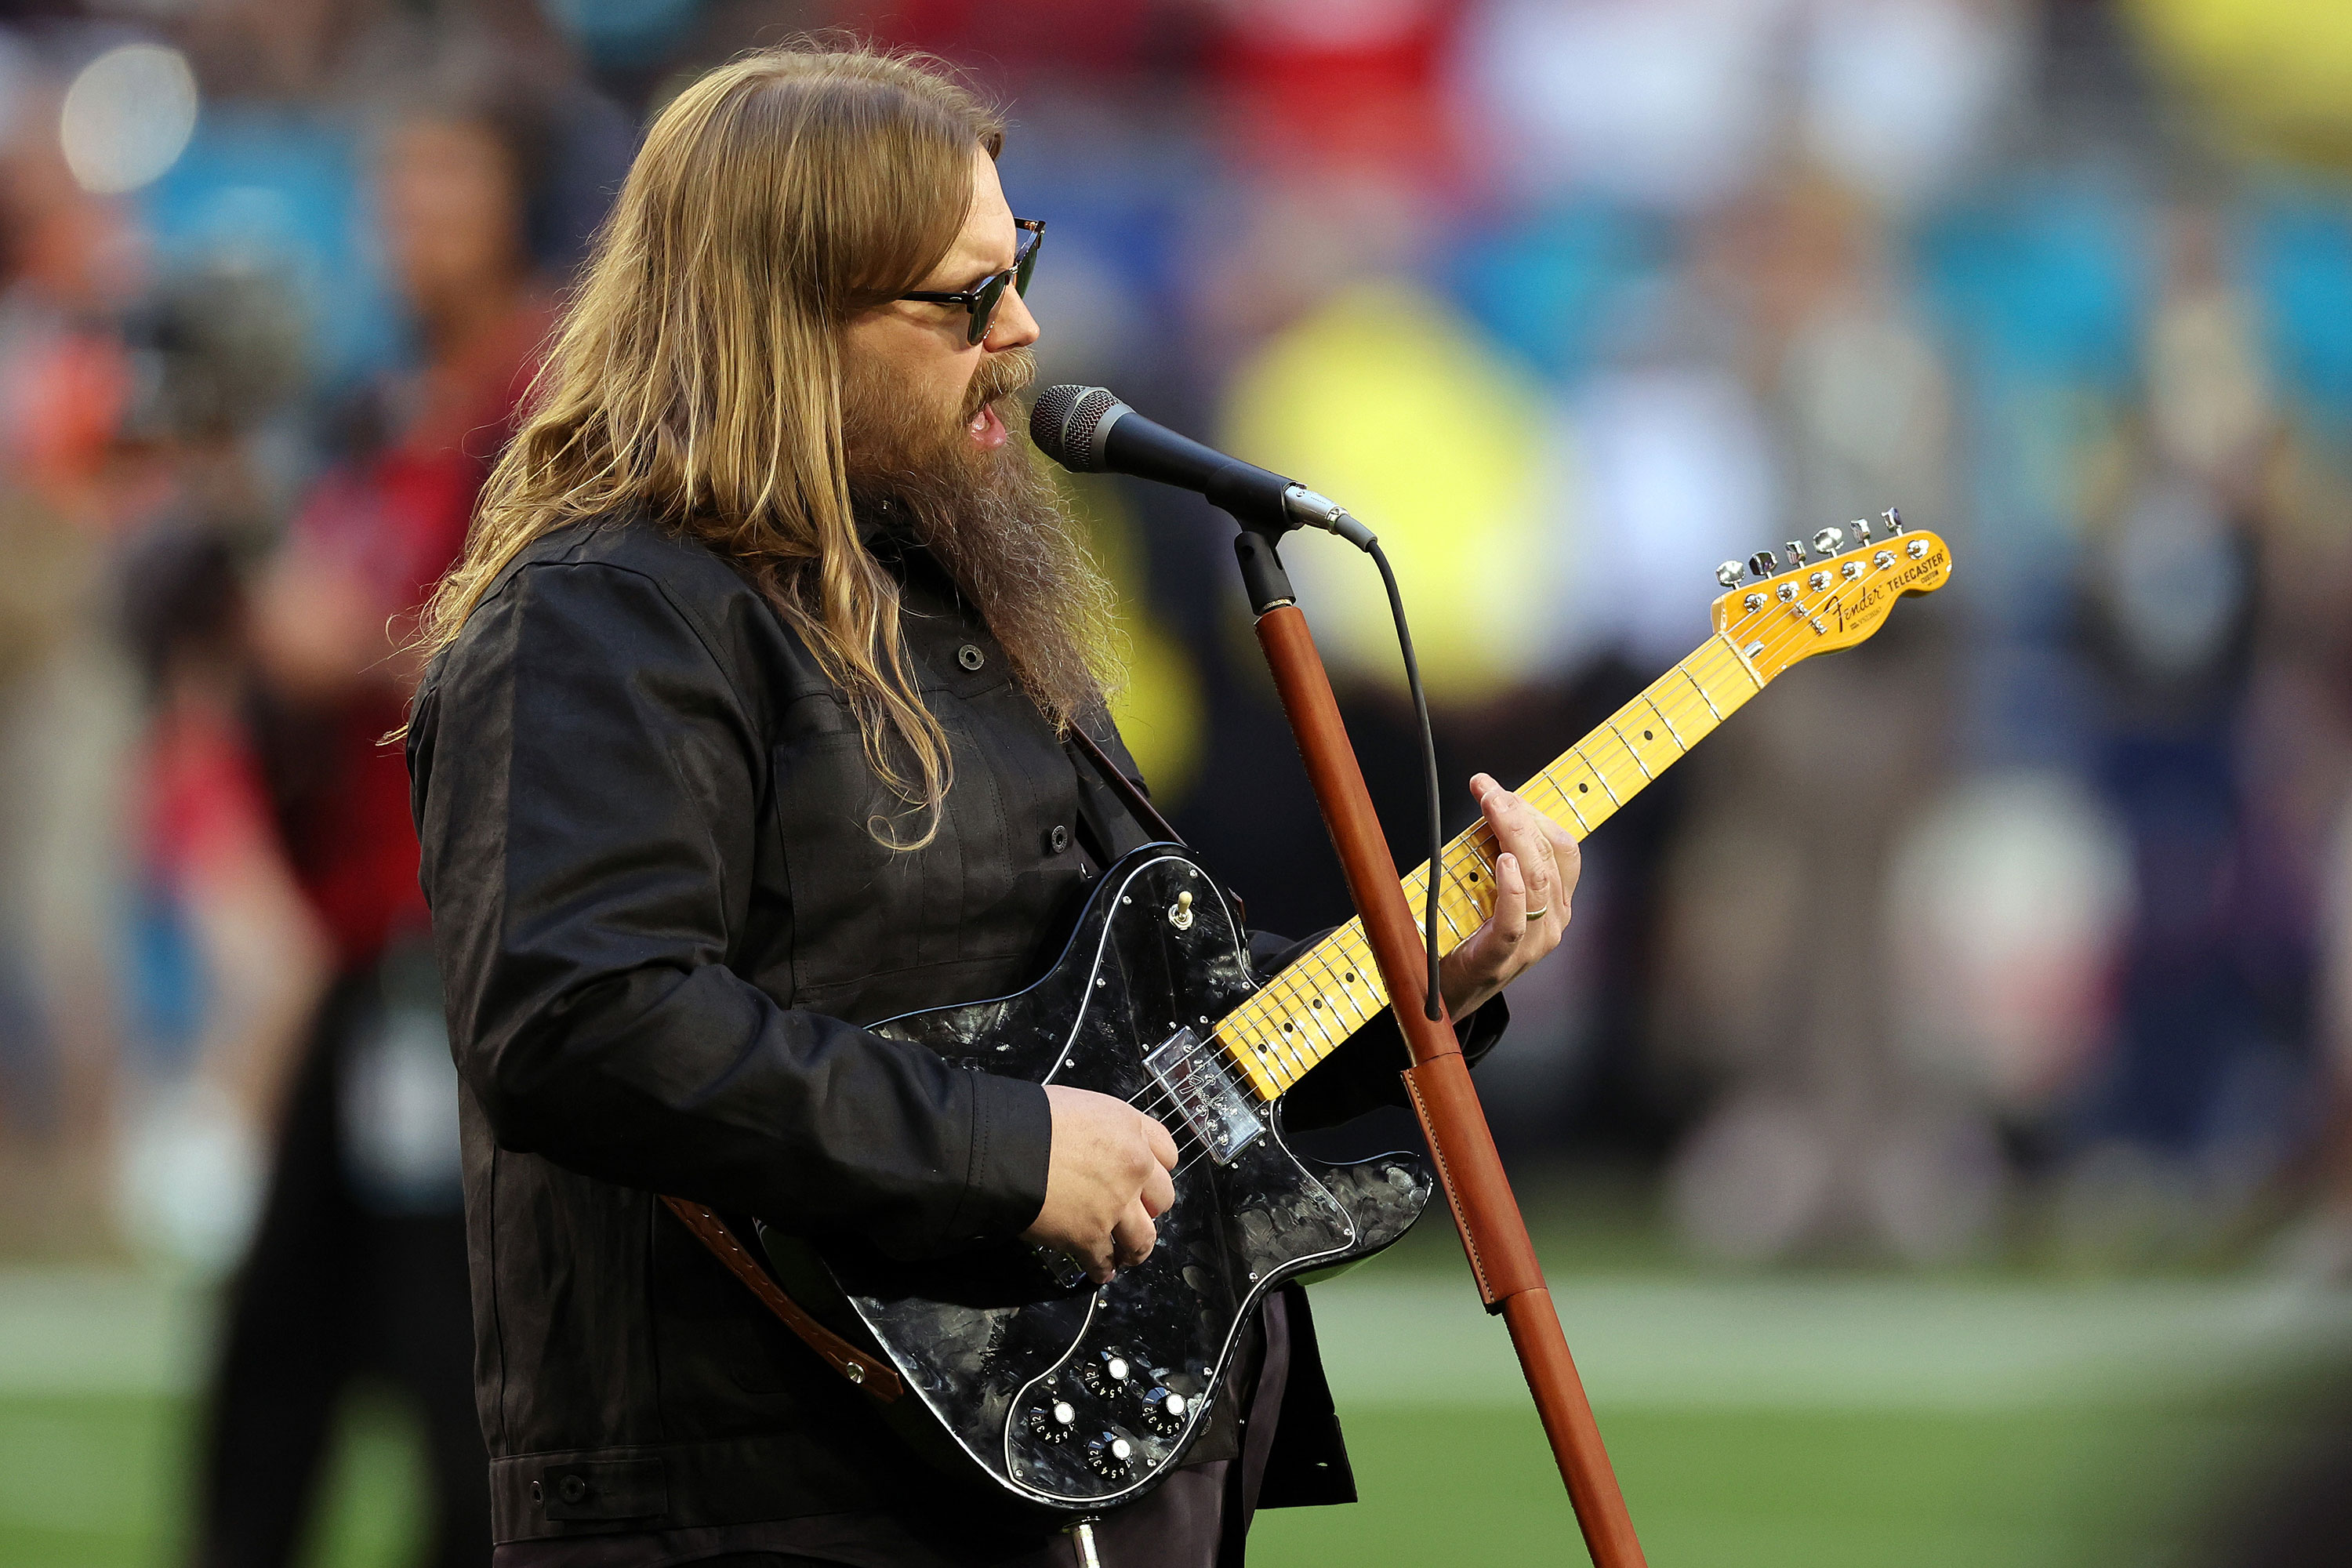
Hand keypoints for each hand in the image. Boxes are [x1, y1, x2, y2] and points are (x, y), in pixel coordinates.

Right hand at [1022, 1085, 1178, 1282]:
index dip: (1155, 1171)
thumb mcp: (1078, 1107)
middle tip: (1134, 1216)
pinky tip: (1098, 1270)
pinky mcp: (1090, 1235)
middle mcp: (1133, 1166)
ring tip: (1124, 1255)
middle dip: (1149, 1210)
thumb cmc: (1028, 1119)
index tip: (1146, 1183)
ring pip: (1144, 1238)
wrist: (1001, 1147)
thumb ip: (1102, 1131)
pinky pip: (1105, 1261)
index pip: (1168, 1154)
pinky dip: (1102, 1269)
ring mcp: (1115, 1204)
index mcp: (1130, 1128)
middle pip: (1163, 1198)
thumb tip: (1095, 1149)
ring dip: (1135, 1249)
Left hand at [1437, 773, 1580, 1018]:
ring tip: (1490, 807)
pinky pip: (1514, 922)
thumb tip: (1487, 804)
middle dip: (1518, 813)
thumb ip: (1493, 855)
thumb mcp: (1487, 889)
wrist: (1443, 998)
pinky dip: (1511, 889)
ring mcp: (1533, 944)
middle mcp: (1553, 921)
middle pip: (1548, 856)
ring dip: (1511, 835)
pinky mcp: (1501, 960)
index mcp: (1555, 902)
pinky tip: (1502, 862)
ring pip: (1536, 880)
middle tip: (1486, 788)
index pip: (1561, 847)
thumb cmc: (1464, 936)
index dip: (1533, 812)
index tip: (1497, 788)